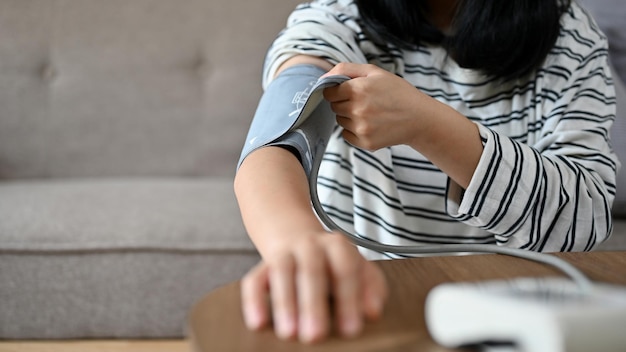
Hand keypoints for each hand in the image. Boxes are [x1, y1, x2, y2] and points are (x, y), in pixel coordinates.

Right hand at [240, 231, 387, 342]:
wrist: (295, 234)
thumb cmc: (332, 263)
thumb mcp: (357, 268)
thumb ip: (370, 287)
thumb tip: (373, 312)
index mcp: (338, 246)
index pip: (345, 269)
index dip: (349, 299)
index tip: (351, 330)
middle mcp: (310, 245)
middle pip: (312, 270)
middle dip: (313, 304)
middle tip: (316, 336)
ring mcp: (284, 253)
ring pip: (282, 272)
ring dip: (285, 303)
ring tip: (289, 334)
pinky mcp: (262, 266)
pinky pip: (253, 280)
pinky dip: (254, 301)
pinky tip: (258, 324)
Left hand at [323, 63, 425, 150]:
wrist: (419, 118)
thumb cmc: (397, 92)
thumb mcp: (374, 72)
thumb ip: (345, 69)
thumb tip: (322, 78)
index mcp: (357, 89)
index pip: (329, 92)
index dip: (338, 90)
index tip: (349, 91)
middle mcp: (357, 110)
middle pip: (334, 107)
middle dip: (344, 103)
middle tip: (364, 101)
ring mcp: (361, 128)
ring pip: (340, 121)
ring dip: (349, 117)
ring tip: (371, 113)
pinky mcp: (365, 142)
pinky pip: (346, 135)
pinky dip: (354, 130)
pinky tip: (371, 124)